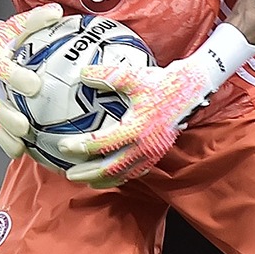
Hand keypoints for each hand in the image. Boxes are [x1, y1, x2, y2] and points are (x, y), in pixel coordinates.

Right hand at [0, 3, 63, 157]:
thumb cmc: (4, 35)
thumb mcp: (17, 24)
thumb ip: (36, 20)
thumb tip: (58, 11)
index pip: (1, 67)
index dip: (15, 77)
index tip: (34, 86)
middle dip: (8, 115)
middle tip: (25, 125)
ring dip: (5, 133)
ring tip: (21, 145)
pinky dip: (5, 141)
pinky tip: (20, 153)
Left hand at [58, 57, 212, 187]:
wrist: (191, 90)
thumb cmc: (161, 82)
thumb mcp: (133, 76)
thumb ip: (107, 76)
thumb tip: (83, 74)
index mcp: (136, 129)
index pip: (102, 144)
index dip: (81, 147)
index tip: (63, 146)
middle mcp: (144, 146)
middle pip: (111, 168)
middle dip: (88, 173)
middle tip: (68, 173)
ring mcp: (152, 153)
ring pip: (123, 174)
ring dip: (102, 179)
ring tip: (85, 179)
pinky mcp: (157, 154)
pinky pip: (135, 171)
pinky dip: (119, 176)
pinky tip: (108, 174)